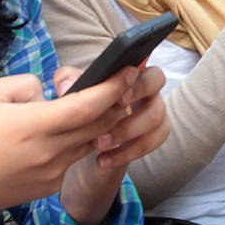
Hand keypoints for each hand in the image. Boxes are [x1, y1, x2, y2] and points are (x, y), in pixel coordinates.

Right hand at [0, 67, 163, 223]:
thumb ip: (26, 85)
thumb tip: (49, 93)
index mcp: (36, 125)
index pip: (89, 104)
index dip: (113, 86)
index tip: (128, 70)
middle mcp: (51, 151)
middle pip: (101, 125)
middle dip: (118, 103)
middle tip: (125, 84)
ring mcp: (54, 172)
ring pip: (91, 142)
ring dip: (101, 123)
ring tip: (101, 104)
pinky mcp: (51, 186)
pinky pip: (73, 158)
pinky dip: (78, 142)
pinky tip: (68, 132)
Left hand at [57, 64, 169, 224]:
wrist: (86, 147)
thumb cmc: (83, 111)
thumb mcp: (70, 94)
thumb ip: (67, 82)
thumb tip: (66, 85)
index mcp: (129, 74)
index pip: (144, 65)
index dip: (136, 80)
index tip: (118, 96)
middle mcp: (147, 88)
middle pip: (158, 82)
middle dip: (137, 95)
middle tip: (111, 119)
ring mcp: (154, 112)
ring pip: (155, 119)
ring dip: (126, 132)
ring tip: (98, 143)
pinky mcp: (154, 136)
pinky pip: (152, 142)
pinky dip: (127, 152)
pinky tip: (104, 160)